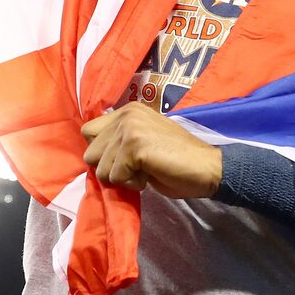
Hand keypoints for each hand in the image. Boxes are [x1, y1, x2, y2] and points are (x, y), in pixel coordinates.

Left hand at [81, 102, 222, 199]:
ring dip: (123, 178)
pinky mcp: (135, 146)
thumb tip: (94, 158)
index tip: (125, 160)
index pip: (88, 132)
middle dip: (110, 168)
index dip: (103, 153)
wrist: (207, 168)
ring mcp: (130, 128)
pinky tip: (151, 174)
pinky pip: (116, 177)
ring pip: (101, 169)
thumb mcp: (141, 142)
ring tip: (147, 169)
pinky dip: (133, 184)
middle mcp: (126, 114)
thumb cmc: (176, 160)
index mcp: (127, 110)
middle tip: (138, 167)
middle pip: (90, 153)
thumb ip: (119, 142)